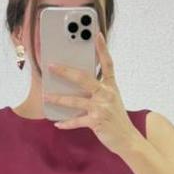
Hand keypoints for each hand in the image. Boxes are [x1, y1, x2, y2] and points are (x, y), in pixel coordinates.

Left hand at [44, 31, 140, 155]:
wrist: (127, 139)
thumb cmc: (117, 119)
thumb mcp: (112, 100)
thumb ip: (99, 91)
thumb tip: (76, 85)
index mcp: (111, 86)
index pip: (107, 63)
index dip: (102, 48)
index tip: (96, 34)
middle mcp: (107, 94)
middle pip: (83, 78)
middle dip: (65, 71)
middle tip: (51, 66)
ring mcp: (101, 107)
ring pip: (74, 100)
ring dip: (58, 99)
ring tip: (46, 97)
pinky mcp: (96, 121)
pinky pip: (76, 121)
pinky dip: (66, 123)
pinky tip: (57, 123)